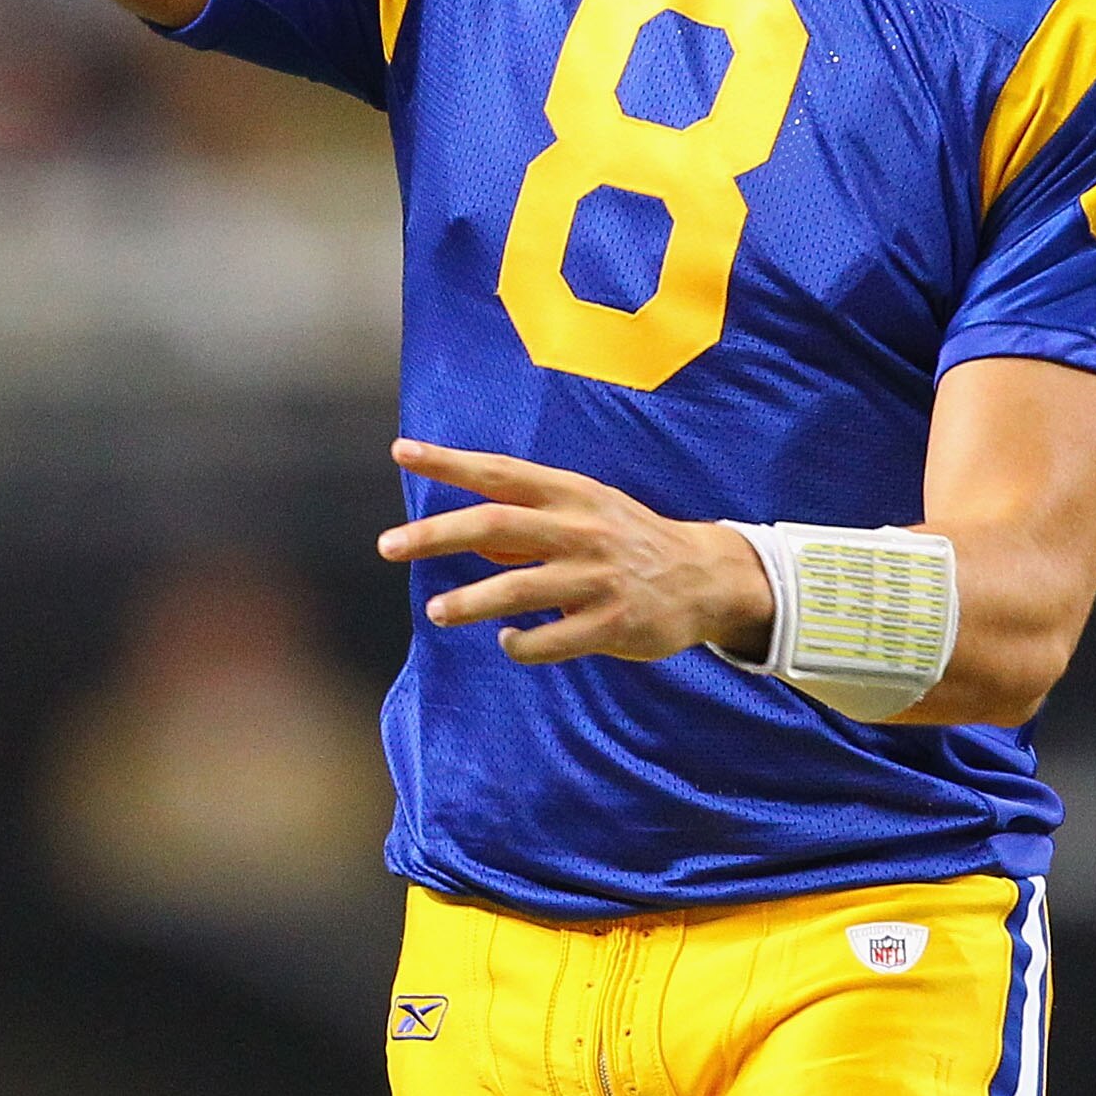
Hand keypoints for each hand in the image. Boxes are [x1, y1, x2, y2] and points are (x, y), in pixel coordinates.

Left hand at [377, 438, 774, 664]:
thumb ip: (531, 522)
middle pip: (497, 526)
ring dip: (469, 602)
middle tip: (388, 545)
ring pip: (518, 589)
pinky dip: (521, 644)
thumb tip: (470, 539)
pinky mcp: (611, 624)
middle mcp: (582, 530)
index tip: (402, 451)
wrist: (707, 577)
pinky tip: (509, 642)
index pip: (501, 472)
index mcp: (574, 495)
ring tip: (437, 611)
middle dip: (436, 534)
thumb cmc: (633, 540)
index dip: (450, 462)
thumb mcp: (589, 512)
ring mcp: (597, 578)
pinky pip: (551, 640)